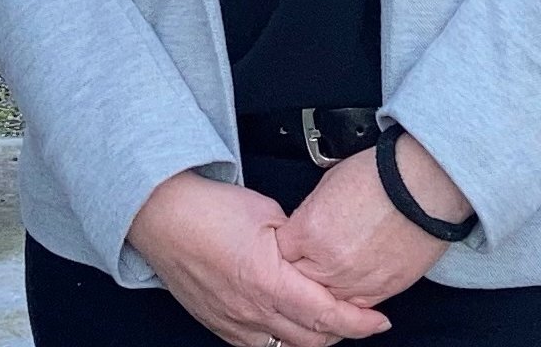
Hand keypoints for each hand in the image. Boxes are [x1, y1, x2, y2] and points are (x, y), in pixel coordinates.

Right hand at [126, 170, 390, 346]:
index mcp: (267, 280)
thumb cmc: (210, 208)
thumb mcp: (269, 214)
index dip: (359, 323)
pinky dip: (282, 339)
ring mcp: (233, 322)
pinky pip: (259, 346)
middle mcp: (251, 310)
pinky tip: (291, 323)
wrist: (160, 215)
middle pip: (312, 340)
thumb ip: (300, 243)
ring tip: (328, 321)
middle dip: (343, 333)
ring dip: (313, 338)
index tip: (379, 321)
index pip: (327, 315)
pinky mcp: (219, 325)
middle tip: (359, 317)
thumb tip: (321, 259)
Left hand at [273, 138, 458, 308]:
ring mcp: (355, 281)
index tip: (290, 244)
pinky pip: (356, 305)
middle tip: (311, 256)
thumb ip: (309, 215)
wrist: (424, 185)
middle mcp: (328, 263)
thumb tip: (304, 229)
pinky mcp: (381, 290)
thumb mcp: (327, 185)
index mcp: (308, 232)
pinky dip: (352, 295)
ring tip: (334, 268)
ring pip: (326, 300)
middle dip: (300, 270)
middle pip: (298, 282)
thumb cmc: (380, 176)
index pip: (279, 254)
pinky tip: (354, 278)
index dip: (284, 248)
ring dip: (326, 286)